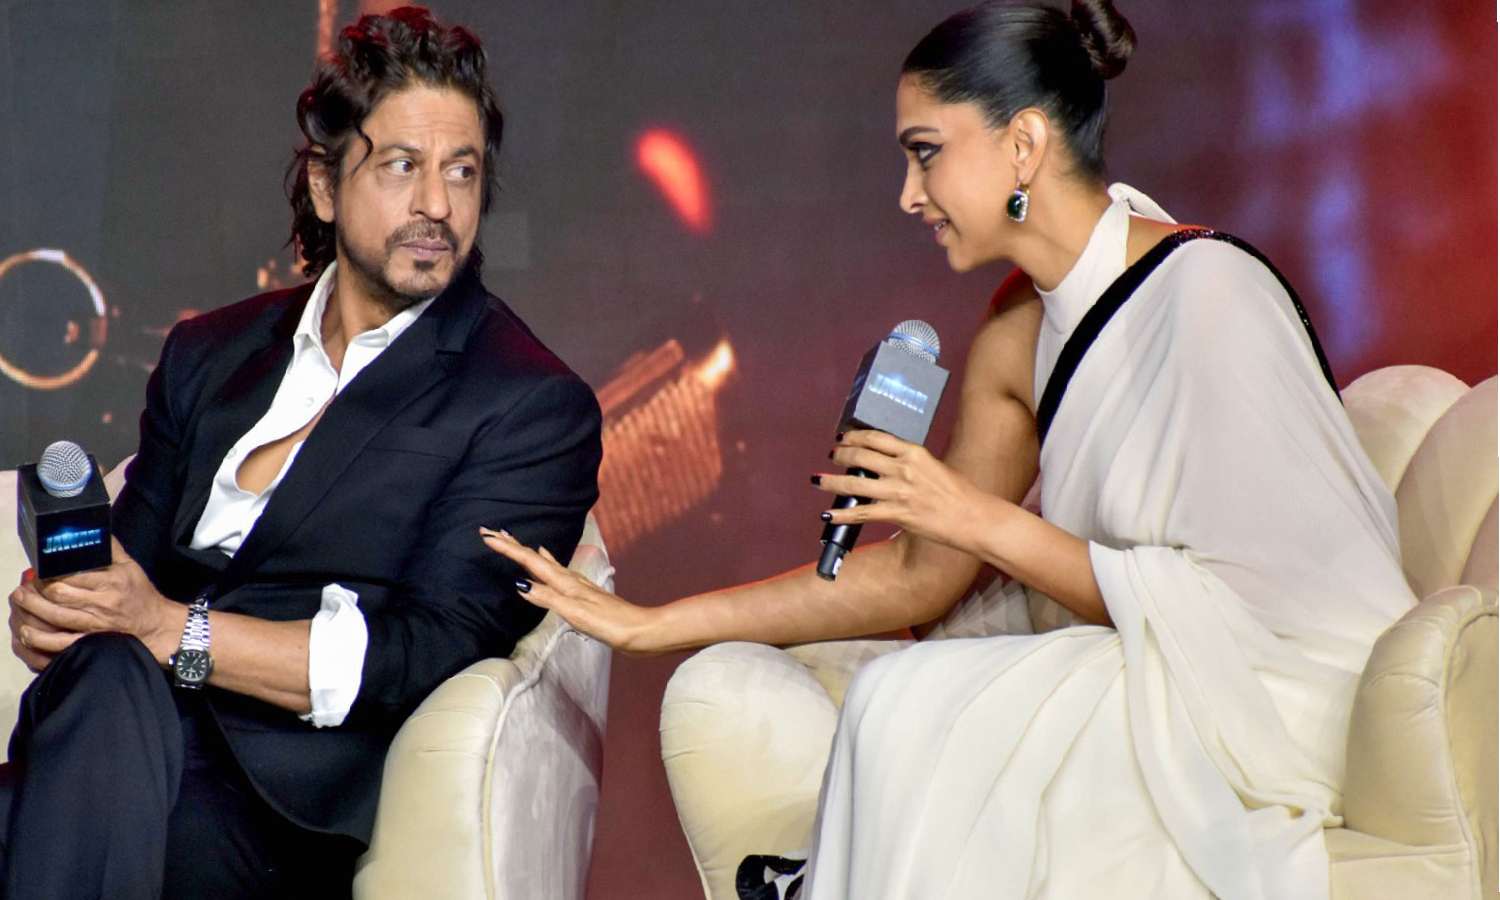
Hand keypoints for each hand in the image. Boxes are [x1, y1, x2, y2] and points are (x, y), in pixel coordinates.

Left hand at [11, 538, 177, 661]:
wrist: (155, 624)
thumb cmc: (140, 594)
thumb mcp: (130, 566)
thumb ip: (110, 548)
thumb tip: (93, 529)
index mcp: (112, 581)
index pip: (72, 574)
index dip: (49, 572)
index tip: (39, 569)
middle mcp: (104, 602)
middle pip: (59, 594)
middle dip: (37, 589)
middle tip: (26, 585)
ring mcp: (97, 623)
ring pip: (56, 616)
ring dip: (33, 609)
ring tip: (21, 600)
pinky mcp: (92, 640)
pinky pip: (61, 642)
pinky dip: (41, 638)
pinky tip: (28, 631)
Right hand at [479, 527, 660, 654]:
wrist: (641, 631)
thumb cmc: (611, 624)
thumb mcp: (576, 613)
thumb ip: (548, 598)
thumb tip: (520, 585)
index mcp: (566, 583)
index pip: (530, 561)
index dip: (509, 549)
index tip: (487, 536)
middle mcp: (570, 580)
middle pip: (536, 558)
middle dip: (514, 546)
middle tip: (492, 532)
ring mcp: (577, 586)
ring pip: (546, 564)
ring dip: (528, 553)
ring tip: (515, 542)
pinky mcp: (583, 595)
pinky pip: (557, 573)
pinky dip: (546, 565)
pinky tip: (548, 564)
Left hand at [815, 429, 997, 556]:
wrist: (972, 517)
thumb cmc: (959, 494)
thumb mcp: (935, 467)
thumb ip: (911, 464)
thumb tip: (888, 465)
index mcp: (914, 453)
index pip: (876, 438)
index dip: (855, 436)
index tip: (845, 437)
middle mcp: (903, 468)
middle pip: (860, 456)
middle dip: (841, 454)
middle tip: (832, 455)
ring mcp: (898, 491)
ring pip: (854, 483)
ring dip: (831, 481)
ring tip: (819, 480)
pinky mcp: (897, 514)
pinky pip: (861, 513)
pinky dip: (841, 514)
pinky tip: (828, 514)